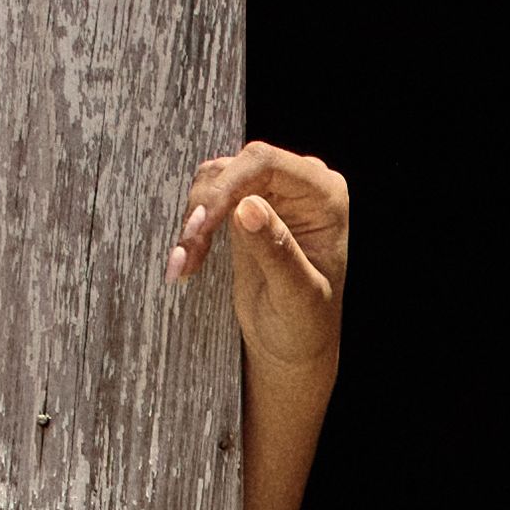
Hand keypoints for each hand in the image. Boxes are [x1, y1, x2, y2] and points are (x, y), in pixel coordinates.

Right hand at [167, 139, 350, 401]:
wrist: (291, 345)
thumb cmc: (304, 326)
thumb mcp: (296, 296)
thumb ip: (277, 251)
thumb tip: (248, 207)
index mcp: (324, 195)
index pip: (266, 164)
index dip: (226, 186)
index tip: (200, 225)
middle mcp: (299, 185)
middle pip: (235, 167)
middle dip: (204, 208)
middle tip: (187, 254)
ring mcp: (270, 192)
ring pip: (214, 180)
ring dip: (193, 222)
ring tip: (185, 267)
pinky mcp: (243, 207)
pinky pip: (207, 200)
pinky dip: (192, 230)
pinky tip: (185, 264)